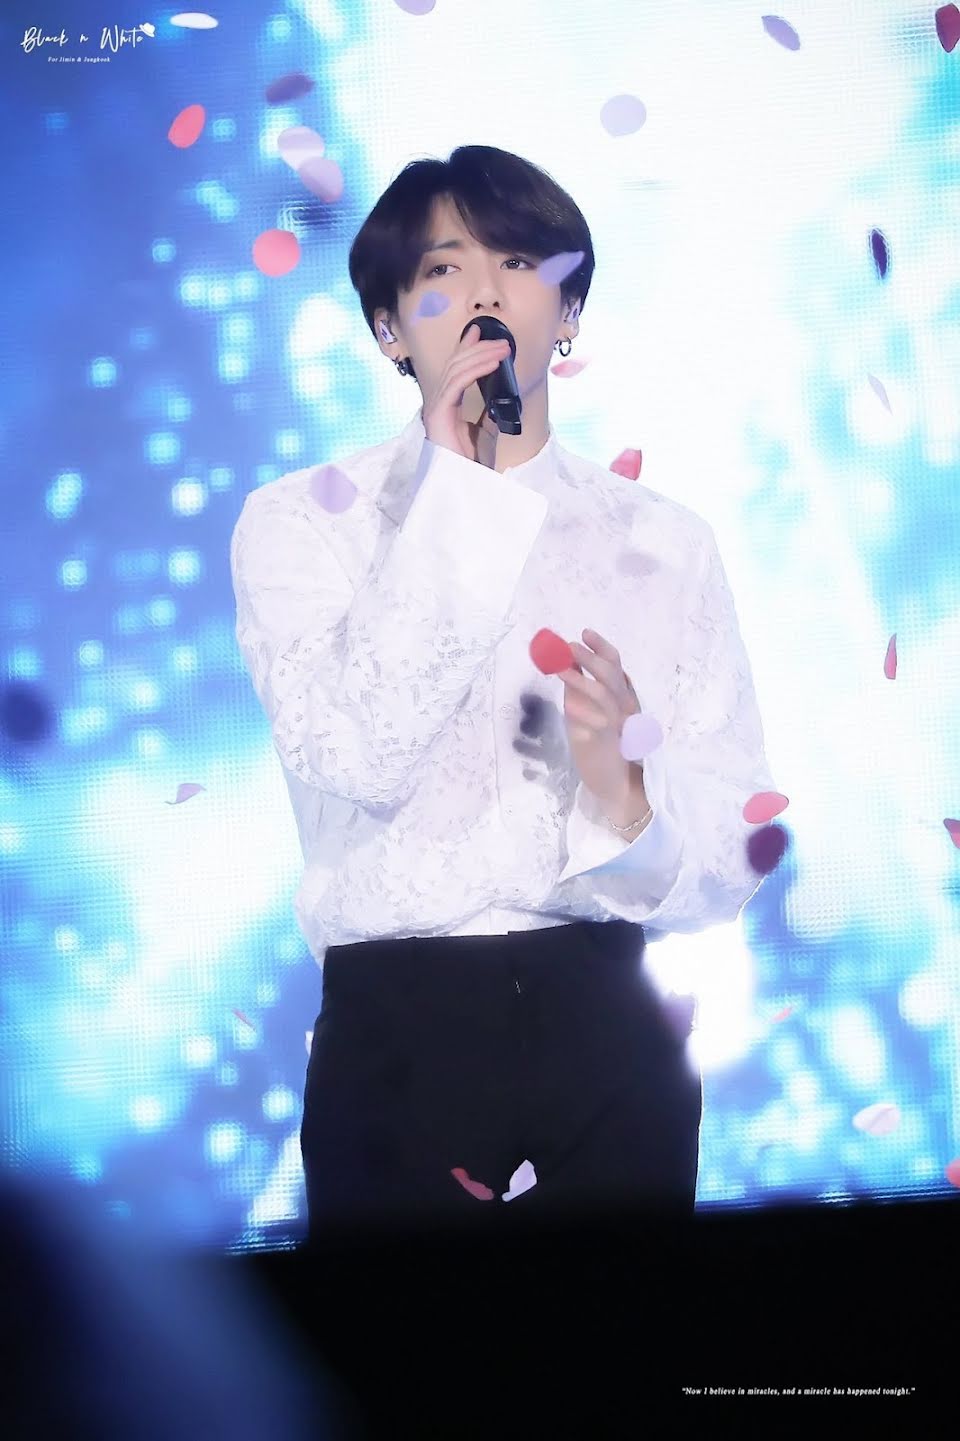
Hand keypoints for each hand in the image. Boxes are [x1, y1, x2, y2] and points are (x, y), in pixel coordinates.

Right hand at [421, 323, 511, 463]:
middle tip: (502, 342)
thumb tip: (499, 396)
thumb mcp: (486, 431)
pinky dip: (476, 370)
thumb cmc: (473, 463)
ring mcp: (436, 408)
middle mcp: (438, 403)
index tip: (479, 332)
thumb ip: (488, 412)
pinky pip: (458, 383)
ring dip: (482, 356)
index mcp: (447, 406)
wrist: (467, 485)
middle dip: (479, 349)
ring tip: (503, 350)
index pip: (455, 370)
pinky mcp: (439, 414)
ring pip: (457, 370)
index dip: (466, 348)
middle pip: (456, 365)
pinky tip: (492, 364)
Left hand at [558, 628, 641, 808]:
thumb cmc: (596, 744)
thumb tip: (563, 661)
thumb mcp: (584, 710)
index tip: (585, 632)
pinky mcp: (609, 741)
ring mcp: (619, 723)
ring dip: (582, 678)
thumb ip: (578, 688)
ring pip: (605, 694)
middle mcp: (624, 705)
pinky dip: (584, 710)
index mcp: (620, 696)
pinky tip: (568, 705)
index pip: (615, 665)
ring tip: (561, 668)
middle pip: (612, 674)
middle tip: (569, 646)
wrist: (612, 780)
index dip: (601, 647)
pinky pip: (600, 721)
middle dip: (590, 657)